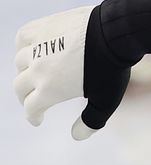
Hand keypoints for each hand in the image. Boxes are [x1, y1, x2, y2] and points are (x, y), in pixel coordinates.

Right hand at [14, 5, 128, 139]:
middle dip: (26, 95)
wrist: (116, 32)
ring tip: (36, 71)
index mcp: (49, 90)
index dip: (34, 116)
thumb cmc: (113, 67)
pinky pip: (23, 37)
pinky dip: (25, 44)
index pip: (31, 108)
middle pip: (20, 87)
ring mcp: (37, 48)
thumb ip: (91, 121)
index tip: (38, 118)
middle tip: (34, 97)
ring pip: (20, 62)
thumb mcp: (106, 100)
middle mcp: (37, 70)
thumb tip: (77, 136)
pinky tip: (33, 48)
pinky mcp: (42, 27)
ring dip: (26, 69)